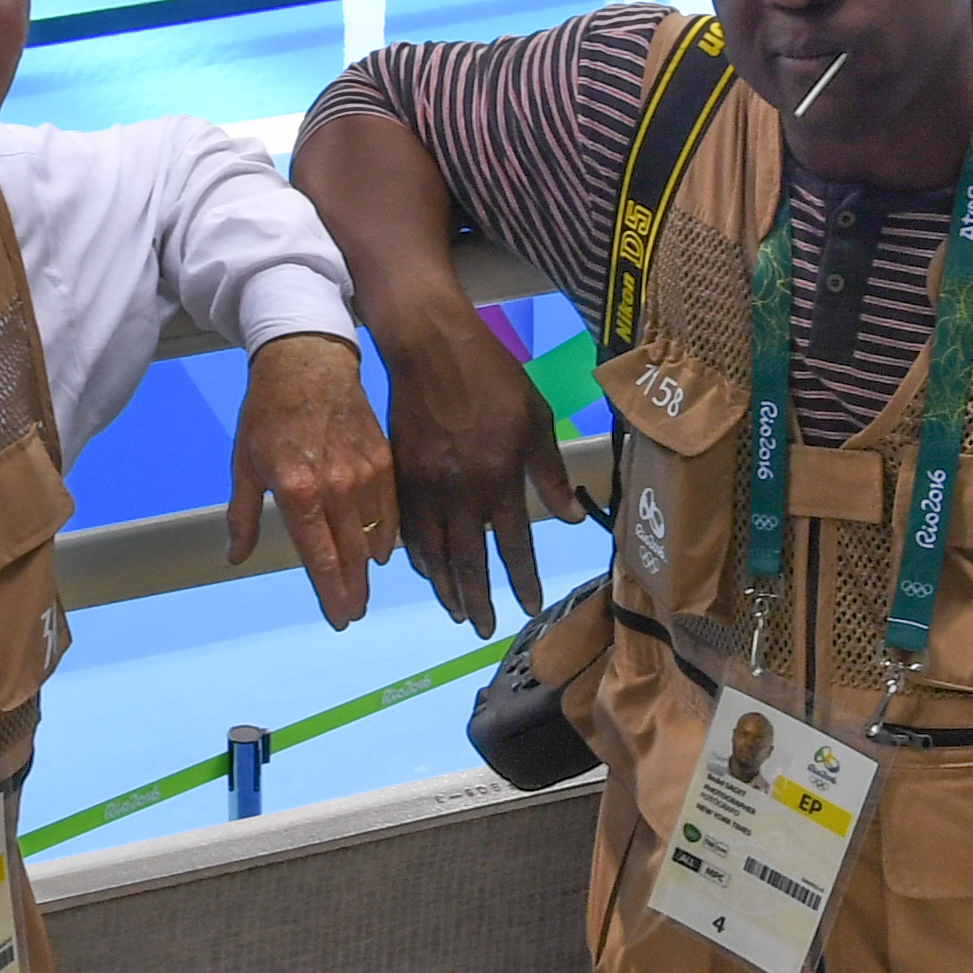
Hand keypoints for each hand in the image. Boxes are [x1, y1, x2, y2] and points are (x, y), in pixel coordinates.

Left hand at [230, 331, 401, 628]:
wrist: (308, 360)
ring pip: (375, 536)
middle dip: (353, 591)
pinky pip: (391, 509)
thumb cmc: (269, 411)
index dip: (330, 593)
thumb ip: (244, 516)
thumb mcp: (244, 462)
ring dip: (368, 567)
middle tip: (352, 613)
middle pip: (352, 556)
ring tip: (363, 587)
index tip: (338, 618)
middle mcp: (336, 487)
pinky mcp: (384, 460)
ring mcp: (365, 474)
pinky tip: (380, 550)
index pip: (320, 557)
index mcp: (297, 491)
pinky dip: (387, 534)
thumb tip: (236, 557)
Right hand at [375, 310, 591, 630]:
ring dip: (445, 587)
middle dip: (478, 599)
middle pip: (468, 562)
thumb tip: (573, 518)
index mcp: (499, 479)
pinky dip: (417, 557)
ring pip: (433, 553)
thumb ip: (550, 472)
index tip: (529, 607)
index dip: (523, 581)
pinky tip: (424, 569)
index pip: (514, 547)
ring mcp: (424, 487)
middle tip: (484, 627)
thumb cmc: (492, 376)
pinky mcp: (400, 477)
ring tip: (456, 610)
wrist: (429, 345)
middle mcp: (460, 493)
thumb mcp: (535, 418)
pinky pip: (406, 530)